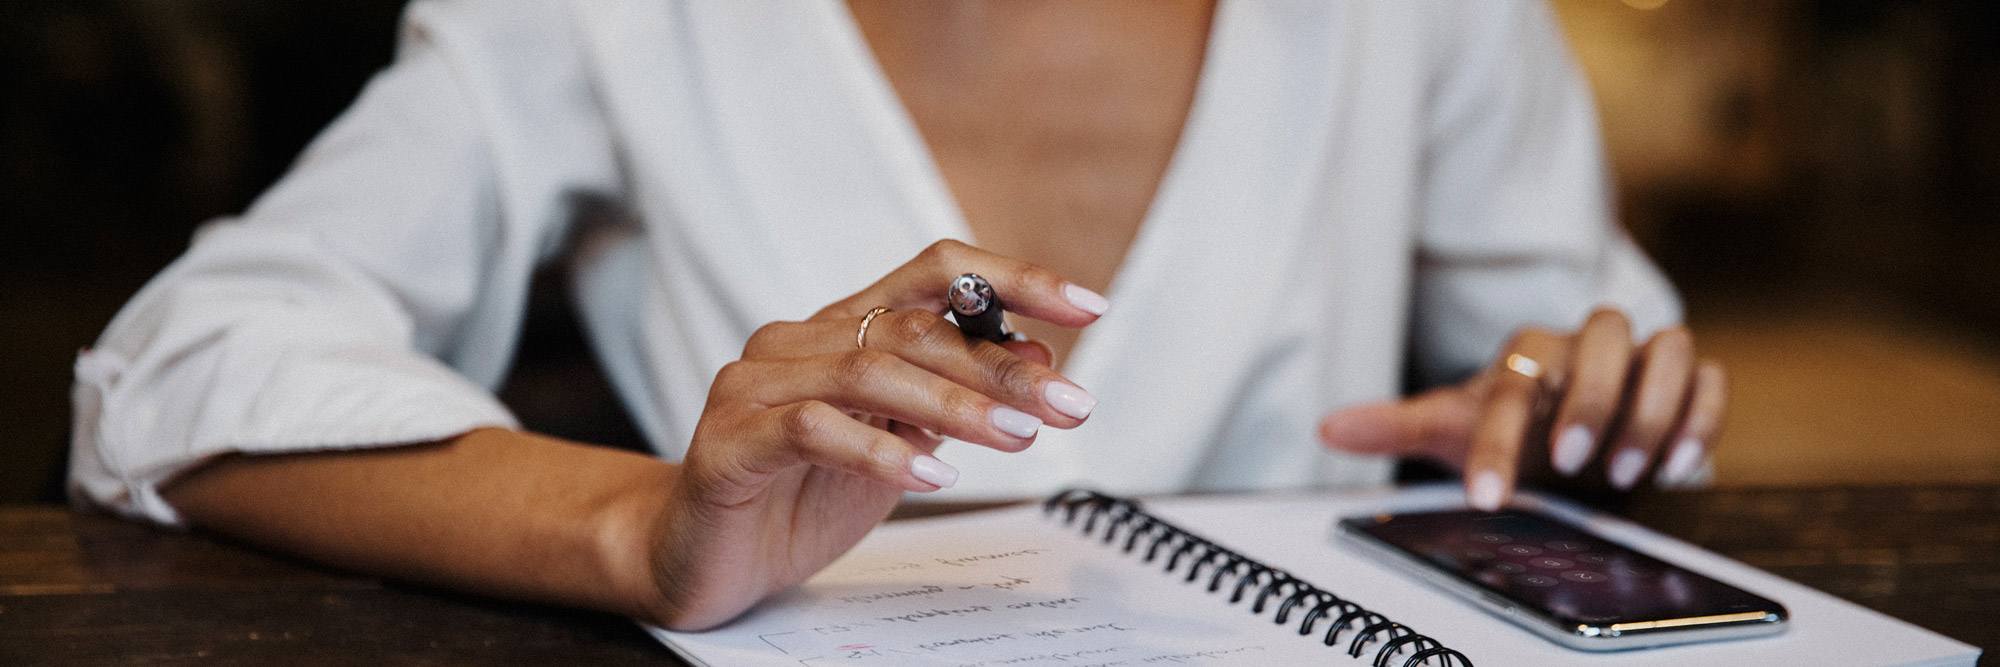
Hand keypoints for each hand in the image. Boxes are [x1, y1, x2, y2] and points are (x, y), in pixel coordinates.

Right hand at [641, 240, 1107, 629]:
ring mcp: (754, 386)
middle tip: (1066, 403)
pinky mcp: (728, 442)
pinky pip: (812, 430)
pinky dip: (881, 449)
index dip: (1013, 280)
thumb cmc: (796, 498)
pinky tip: (931, 472)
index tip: (1087, 307)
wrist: (695, 557)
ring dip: (956, 404)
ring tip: (1018, 437)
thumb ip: (954, 398)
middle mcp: (796, 342)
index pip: (934, 274)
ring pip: (868, 369)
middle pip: (912, 327)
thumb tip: (1034, 354)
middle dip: (1002, 366)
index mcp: (840, 329)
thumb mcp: (899, 444)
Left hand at [1317, 309, 1725, 509]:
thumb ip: (1395, 426)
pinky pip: (1707, 377)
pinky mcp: (1684, 379)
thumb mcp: (1452, 428)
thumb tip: (1329, 428)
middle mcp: (1586, 347)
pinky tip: (1678, 463)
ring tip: (1630, 472)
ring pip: (1668, 348)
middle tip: (1572, 464)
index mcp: (1526, 355)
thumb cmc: (1508, 424)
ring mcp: (1640, 360)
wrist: (1562, 431)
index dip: (1499, 442)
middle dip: (1593, 400)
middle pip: (1606, 335)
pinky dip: (1700, 416)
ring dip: (1652, 409)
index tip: (1488, 496)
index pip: (1513, 385)